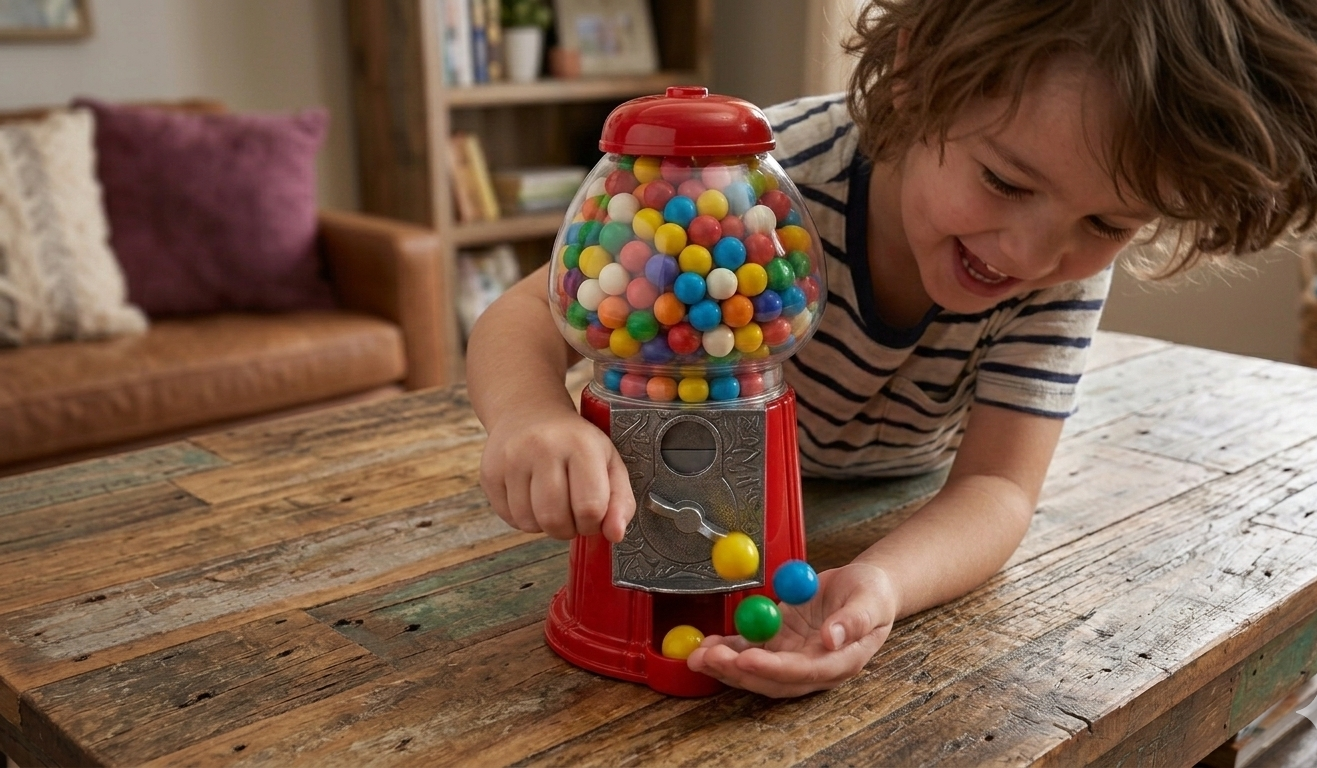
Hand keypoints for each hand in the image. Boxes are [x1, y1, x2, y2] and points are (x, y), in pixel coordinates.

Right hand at [480, 409, 634, 542]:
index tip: (592, 516)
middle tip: (571, 515)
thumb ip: (621, 500)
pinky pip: (509, 518)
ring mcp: (512, 459)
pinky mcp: (490, 472)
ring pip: (529, 523)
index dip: (594, 524)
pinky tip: (531, 497)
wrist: (529, 410)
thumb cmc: (575, 443)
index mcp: (580, 445)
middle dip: (568, 530)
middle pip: (556, 520)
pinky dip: (524, 518)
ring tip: (552, 504)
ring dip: (545, 526)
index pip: (590, 508)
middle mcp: (543, 448)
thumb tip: (615, 535)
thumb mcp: (609, 462)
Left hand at [686, 562, 898, 696]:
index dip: (773, 668)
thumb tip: (832, 638)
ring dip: (726, 666)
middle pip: (773, 678)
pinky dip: (728, 649)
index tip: (746, 658)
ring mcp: (794, 657)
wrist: (865, 589)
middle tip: (710, 658)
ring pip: (756, 670)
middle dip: (738, 671)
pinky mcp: (780, 643)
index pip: (803, 672)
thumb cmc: (872, 595)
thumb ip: (854, 620)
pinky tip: (707, 644)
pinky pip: (751, 651)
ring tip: (698, 655)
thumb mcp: (871, 601)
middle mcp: (813, 667)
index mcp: (840, 661)